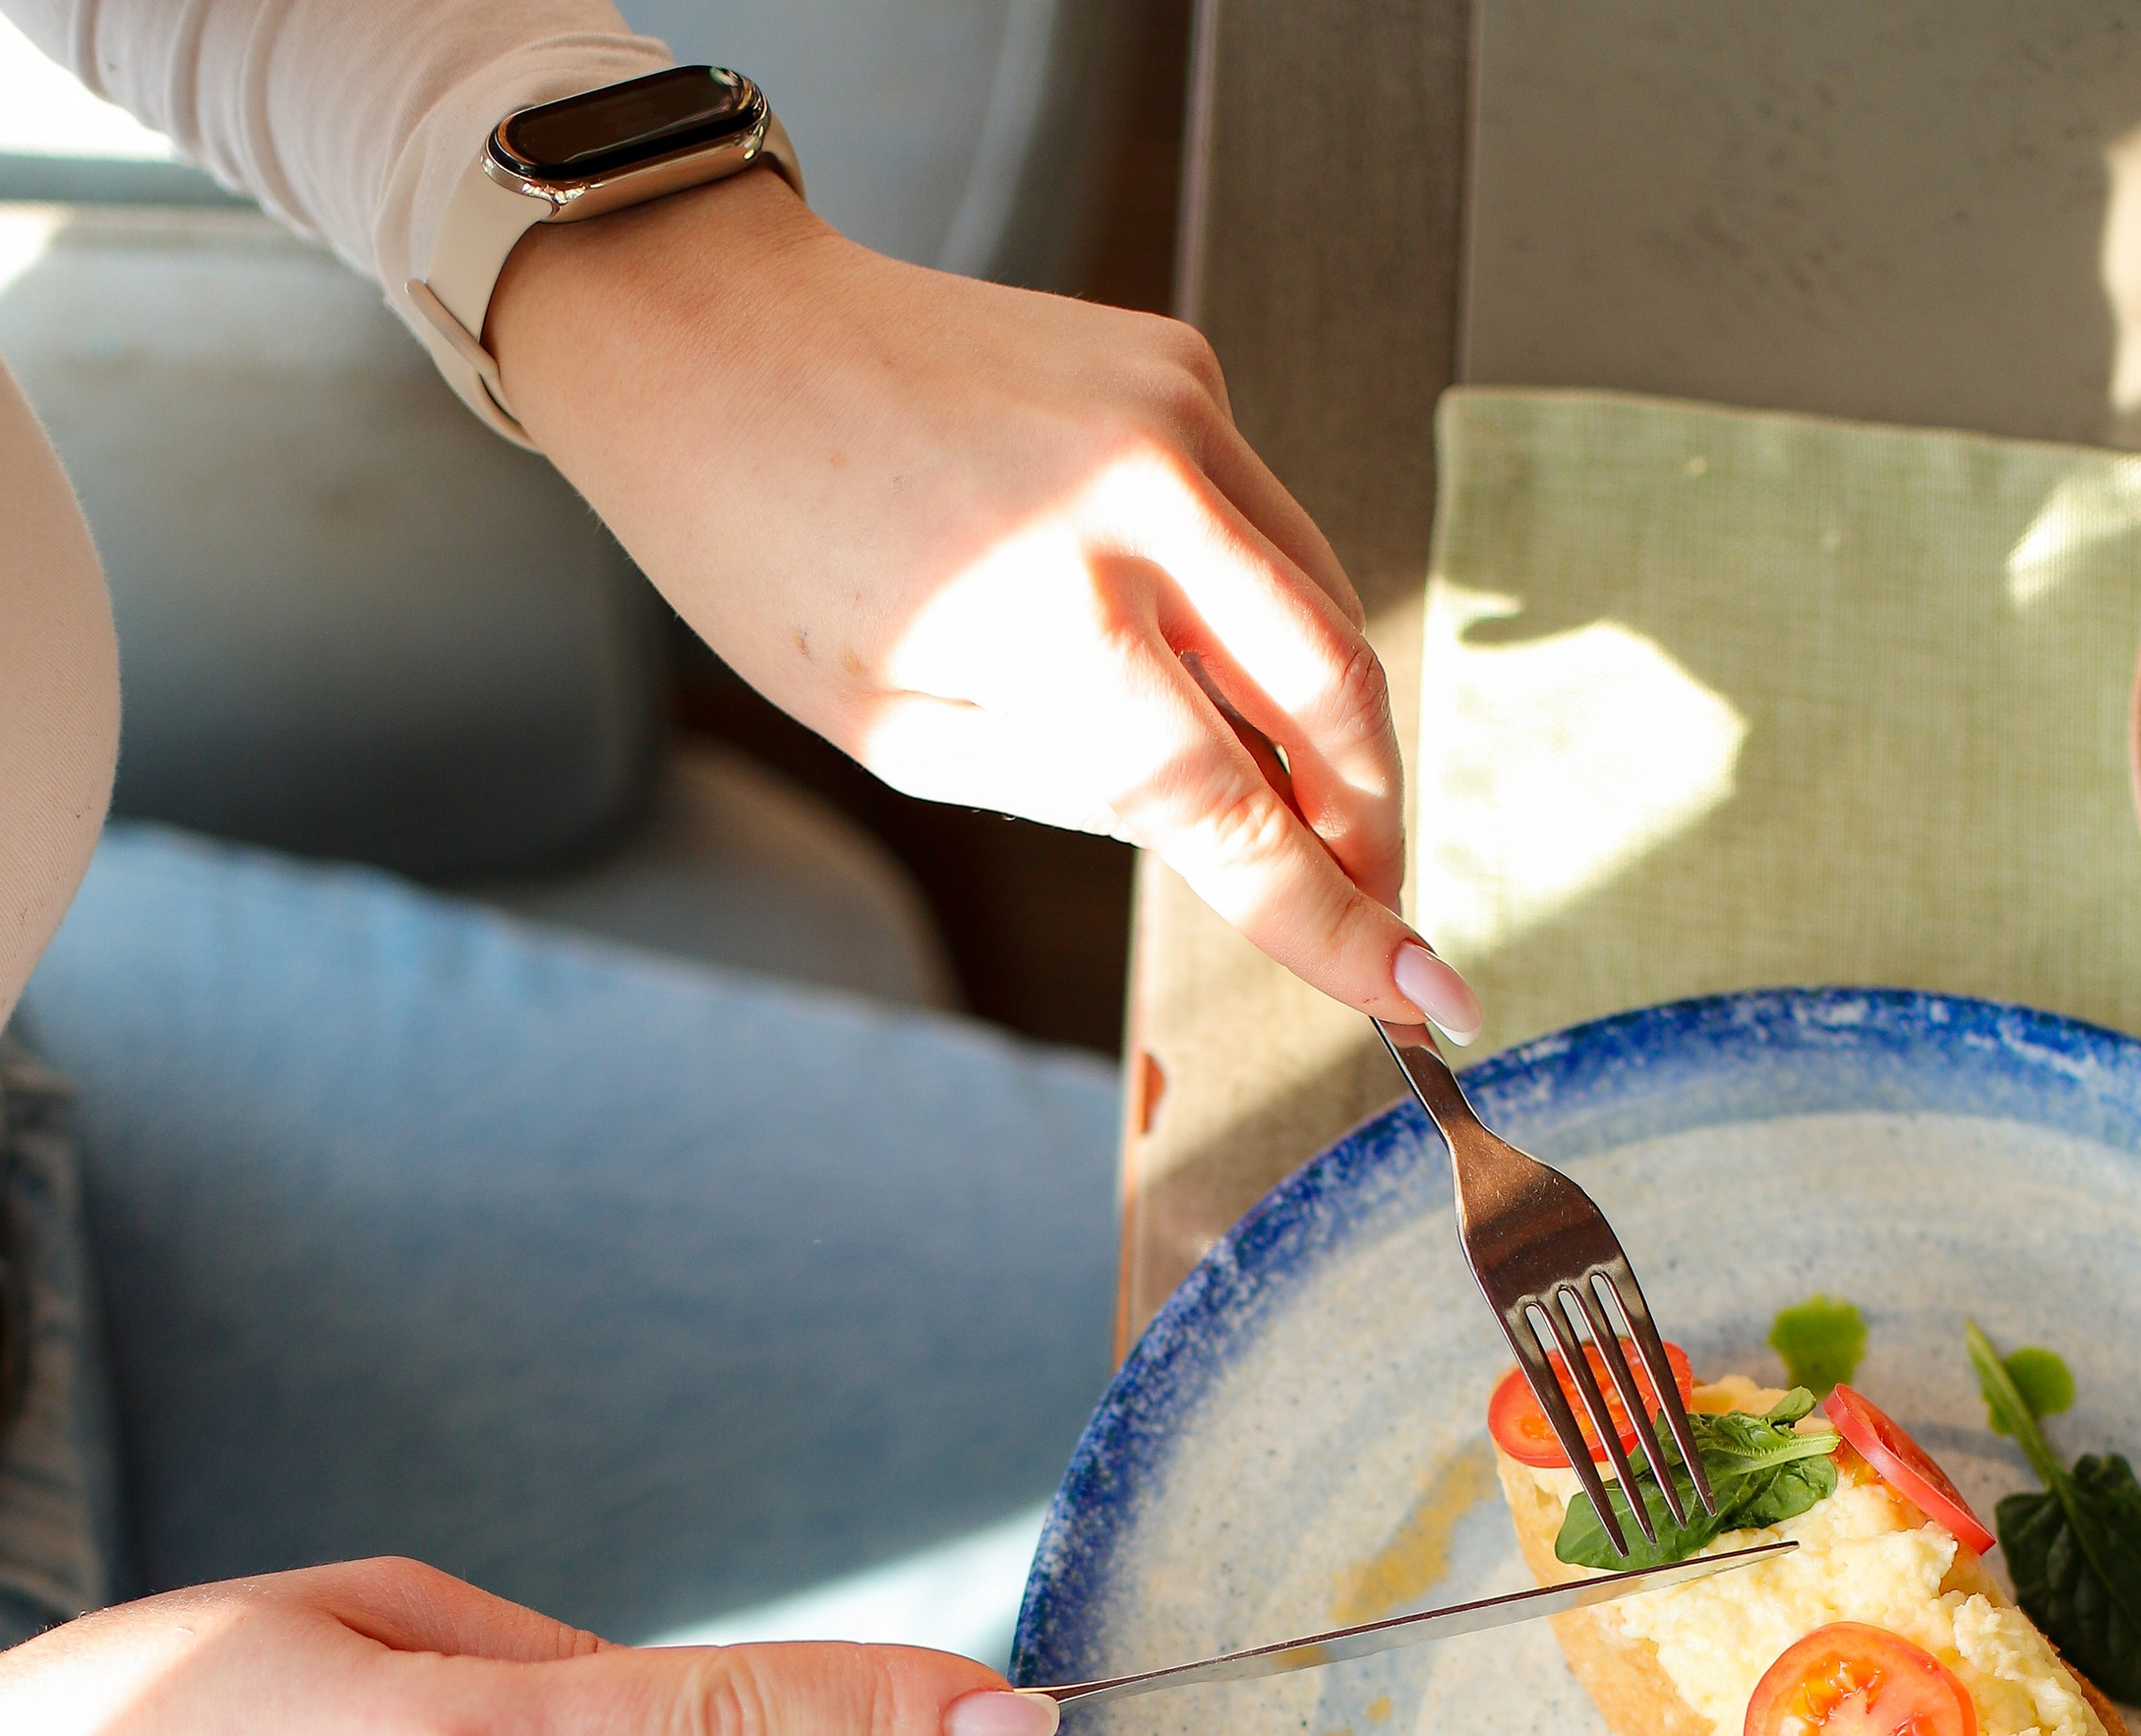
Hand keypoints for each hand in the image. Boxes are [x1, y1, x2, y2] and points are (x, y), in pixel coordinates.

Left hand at [489, 176, 1478, 1035]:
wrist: (715, 332)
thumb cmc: (768, 549)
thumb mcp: (903, 731)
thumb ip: (1082, 786)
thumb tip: (1237, 826)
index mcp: (1045, 615)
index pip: (1233, 807)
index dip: (1337, 922)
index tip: (1425, 998)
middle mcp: (1137, 495)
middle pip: (1333, 694)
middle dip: (1371, 819)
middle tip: (1373, 903)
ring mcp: (1173, 410)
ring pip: (1324, 602)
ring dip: (1329, 723)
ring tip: (1292, 803)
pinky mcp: (1180, 365)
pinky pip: (1266, 523)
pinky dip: (1260, 611)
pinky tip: (1191, 647)